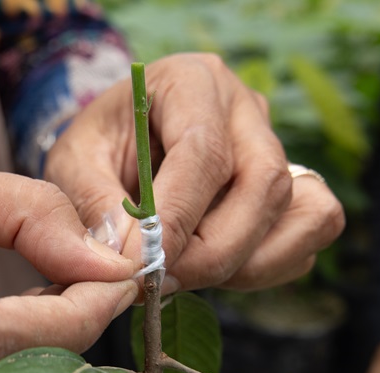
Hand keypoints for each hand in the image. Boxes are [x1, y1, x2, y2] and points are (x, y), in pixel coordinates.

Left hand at [45, 53, 343, 290]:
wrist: (117, 146)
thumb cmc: (97, 147)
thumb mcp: (72, 163)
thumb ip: (93, 203)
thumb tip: (129, 258)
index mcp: (191, 81)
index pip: (204, 151)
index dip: (178, 218)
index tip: (144, 267)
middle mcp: (246, 109)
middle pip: (264, 185)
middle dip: (213, 252)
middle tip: (161, 284)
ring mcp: (277, 148)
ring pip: (302, 213)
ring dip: (247, 263)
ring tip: (185, 276)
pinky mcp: (293, 188)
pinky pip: (307, 236)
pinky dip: (265, 267)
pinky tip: (211, 268)